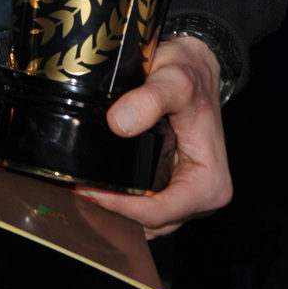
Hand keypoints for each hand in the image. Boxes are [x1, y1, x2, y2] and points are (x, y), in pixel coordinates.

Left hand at [76, 35, 231, 237]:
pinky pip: (145, 205)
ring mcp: (187, 194)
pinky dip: (123, 200)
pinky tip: (99, 185)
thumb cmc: (190, 73)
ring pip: (147, 220)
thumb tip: (119, 124)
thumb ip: (149, 99)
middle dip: (115, 212)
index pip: (159, 213)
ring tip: (84, 188)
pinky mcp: (172, 186)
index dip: (122, 207)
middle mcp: (203, 196)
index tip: (90, 191)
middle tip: (78, 191)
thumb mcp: (174, 80)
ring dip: (117, 210)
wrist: (195, 65)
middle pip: (152, 223)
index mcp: (209, 182)